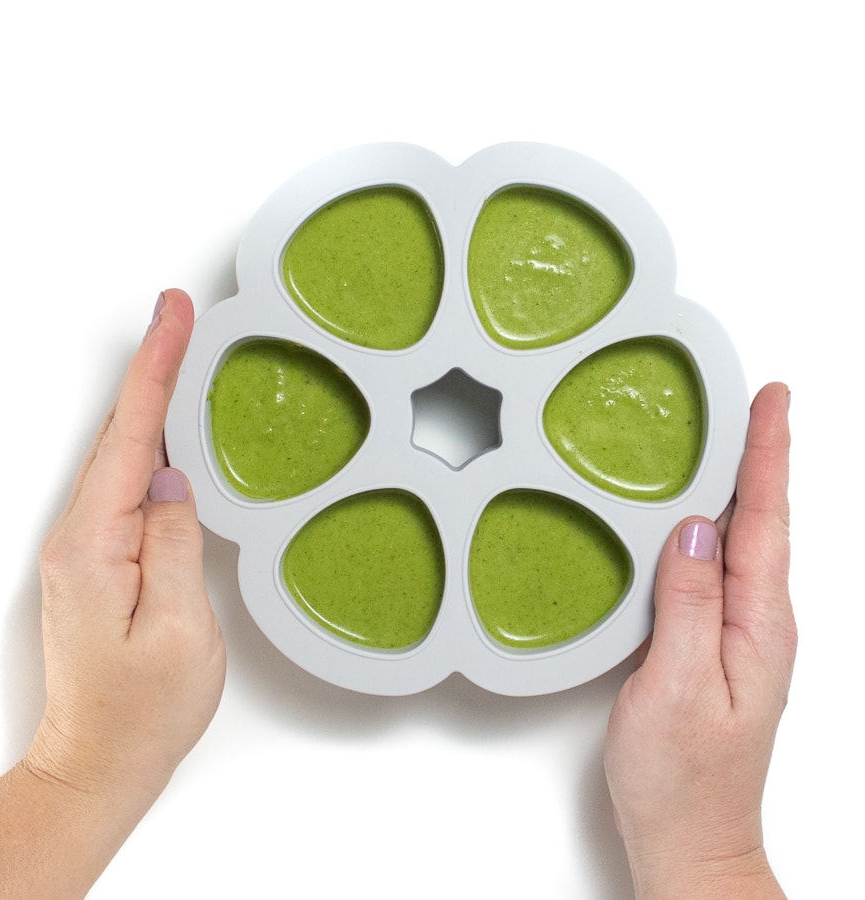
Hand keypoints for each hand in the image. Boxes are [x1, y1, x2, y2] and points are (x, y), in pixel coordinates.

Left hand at [28, 289, 226, 800]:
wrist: (98, 763)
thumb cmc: (141, 711)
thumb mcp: (178, 631)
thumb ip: (175, 545)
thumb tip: (172, 481)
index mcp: (94, 547)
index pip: (130, 439)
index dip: (155, 370)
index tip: (172, 317)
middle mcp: (79, 538)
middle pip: (120, 434)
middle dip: (152, 368)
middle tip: (180, 315)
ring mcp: (86, 548)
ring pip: (123, 456)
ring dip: (152, 402)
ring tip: (181, 354)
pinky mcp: (101, 559)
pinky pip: (127, 487)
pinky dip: (150, 444)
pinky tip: (170, 431)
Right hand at [603, 383, 795, 898]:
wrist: (691, 840)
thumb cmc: (682, 778)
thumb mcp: (675, 688)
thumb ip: (689, 605)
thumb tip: (695, 530)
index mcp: (757, 626)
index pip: (766, 521)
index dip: (769, 455)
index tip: (774, 400)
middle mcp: (760, 624)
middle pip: (766, 522)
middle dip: (763, 457)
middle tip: (755, 404)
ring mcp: (743, 636)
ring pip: (746, 543)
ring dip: (744, 487)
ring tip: (731, 442)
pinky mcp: (718, 646)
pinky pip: (723, 569)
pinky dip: (718, 528)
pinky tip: (700, 520)